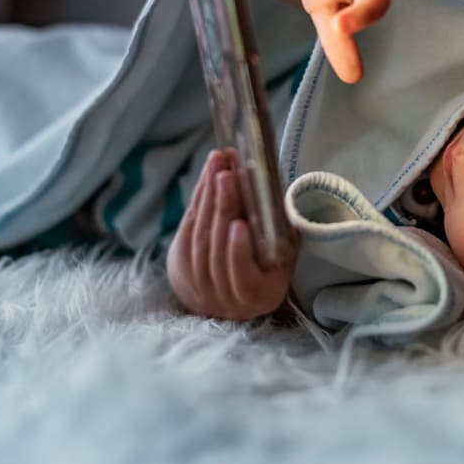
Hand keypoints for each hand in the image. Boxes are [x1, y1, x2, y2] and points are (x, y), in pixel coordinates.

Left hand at [166, 149, 297, 320]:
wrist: (230, 295)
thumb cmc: (266, 269)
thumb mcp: (283, 258)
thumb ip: (282, 236)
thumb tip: (281, 197)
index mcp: (258, 296)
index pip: (244, 278)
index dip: (238, 253)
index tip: (239, 224)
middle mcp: (225, 296)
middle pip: (216, 251)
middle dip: (222, 209)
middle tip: (226, 175)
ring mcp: (199, 284)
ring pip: (199, 239)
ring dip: (207, 198)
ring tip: (217, 167)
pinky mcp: (181, 267)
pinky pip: (187, 231)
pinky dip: (197, 203)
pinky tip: (205, 180)